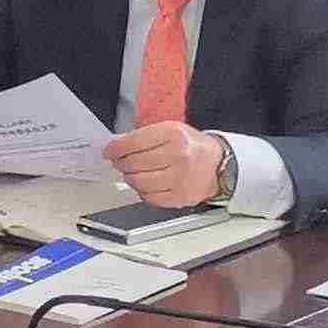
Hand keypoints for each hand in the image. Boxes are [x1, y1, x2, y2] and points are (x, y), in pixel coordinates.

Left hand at [104, 123, 225, 208]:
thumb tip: (116, 146)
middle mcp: (178, 156)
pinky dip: (143, 191)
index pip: (133, 142)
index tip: (109, 151)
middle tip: (120, 162)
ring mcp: (180, 178)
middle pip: (133, 163)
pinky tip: (147, 184)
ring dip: (130, 178)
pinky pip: (149, 197)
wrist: (218, 164)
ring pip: (138, 182)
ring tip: (133, 173)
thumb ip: (144, 136)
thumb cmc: (191, 146)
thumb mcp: (170, 130)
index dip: (115, 148)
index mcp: (173, 135)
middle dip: (121, 163)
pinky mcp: (180, 197)